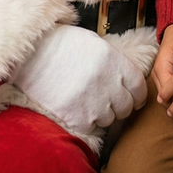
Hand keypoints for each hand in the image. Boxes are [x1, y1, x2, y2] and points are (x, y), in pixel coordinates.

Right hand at [11, 25, 146, 134]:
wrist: (32, 53)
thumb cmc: (62, 45)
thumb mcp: (95, 45)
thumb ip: (114, 63)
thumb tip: (125, 81)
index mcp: (115, 63)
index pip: (139, 87)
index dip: (137, 95)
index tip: (133, 99)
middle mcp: (109, 83)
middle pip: (126, 107)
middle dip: (119, 106)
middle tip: (105, 100)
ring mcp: (94, 103)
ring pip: (109, 119)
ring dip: (101, 114)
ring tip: (85, 100)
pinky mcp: (78, 118)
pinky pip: (91, 127)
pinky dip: (85, 121)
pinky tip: (75, 108)